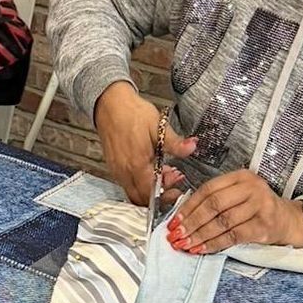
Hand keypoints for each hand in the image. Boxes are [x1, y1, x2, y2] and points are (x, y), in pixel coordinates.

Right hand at [93, 81, 196, 205]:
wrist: (110, 103)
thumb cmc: (131, 113)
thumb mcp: (158, 126)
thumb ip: (175, 142)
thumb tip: (192, 147)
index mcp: (136, 164)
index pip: (151, 193)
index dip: (167, 193)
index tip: (178, 184)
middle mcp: (124, 171)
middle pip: (141, 199)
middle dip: (160, 194)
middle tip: (173, 179)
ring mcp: (116, 169)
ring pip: (133, 192)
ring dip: (150, 188)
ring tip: (163, 171)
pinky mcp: (113, 166)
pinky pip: (127, 183)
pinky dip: (140, 182)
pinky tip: (149, 167)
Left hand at [166, 170, 302, 253]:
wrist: (287, 220)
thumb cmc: (256, 209)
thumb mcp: (237, 196)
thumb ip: (215, 200)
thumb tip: (181, 218)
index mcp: (240, 176)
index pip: (208, 189)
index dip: (188, 206)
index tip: (174, 221)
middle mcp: (251, 187)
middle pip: (214, 204)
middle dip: (191, 222)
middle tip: (176, 235)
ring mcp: (260, 205)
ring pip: (222, 221)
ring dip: (200, 235)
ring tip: (185, 245)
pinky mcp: (264, 225)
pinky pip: (234, 236)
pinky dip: (215, 244)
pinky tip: (202, 249)